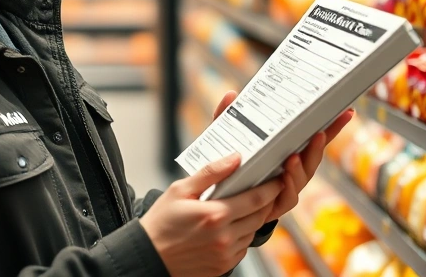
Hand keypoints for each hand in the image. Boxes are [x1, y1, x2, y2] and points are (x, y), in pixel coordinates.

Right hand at [140, 154, 283, 276]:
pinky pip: (243, 247)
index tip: (277, 179)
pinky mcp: (223, 266)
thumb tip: (235, 158)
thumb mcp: (180, 190)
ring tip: (244, 206)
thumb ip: (210, 173)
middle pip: (260, 216)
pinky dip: (243, 235)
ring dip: (254, 218)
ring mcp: (225, 254)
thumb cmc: (160, 223)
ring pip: (253, 232)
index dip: (271, 188)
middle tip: (267, 189)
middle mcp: (224, 237)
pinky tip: (231, 225)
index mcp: (215, 215)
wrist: (148, 256)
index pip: (256, 199)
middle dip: (266, 201)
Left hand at [212, 91, 354, 222]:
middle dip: (318, 145)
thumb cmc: (228, 163)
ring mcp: (285, 188)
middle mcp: (291, 169)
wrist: (215, 198)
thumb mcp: (227, 138)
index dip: (331, 126)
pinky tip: (283, 180)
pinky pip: (287, 198)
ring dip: (300, 168)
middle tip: (318, 133)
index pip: (313, 137)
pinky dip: (287, 188)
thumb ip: (228, 117)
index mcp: (286, 150)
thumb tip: (231, 94)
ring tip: (293, 158)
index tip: (346, 111)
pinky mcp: (275, 205)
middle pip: (312, 158)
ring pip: (302, 178)